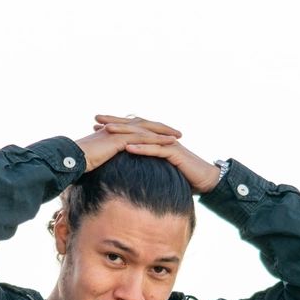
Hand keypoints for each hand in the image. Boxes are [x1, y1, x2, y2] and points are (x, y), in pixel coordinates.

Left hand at [94, 114, 221, 195]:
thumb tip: (126, 168)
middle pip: (135, 126)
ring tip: (107, 130)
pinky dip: (142, 148)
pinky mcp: (175, 153)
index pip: (132, 129)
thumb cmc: (182, 176)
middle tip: (96, 119)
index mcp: (155, 139)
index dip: (114, 125)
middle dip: (115, 122)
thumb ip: (144, 164)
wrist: (204, 180)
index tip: (95, 124)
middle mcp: (160, 137)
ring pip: (143, 135)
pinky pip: (156, 149)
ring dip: (124, 132)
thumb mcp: (158, 169)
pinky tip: (128, 147)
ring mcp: (167, 143)